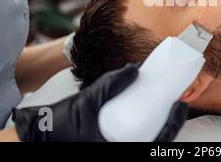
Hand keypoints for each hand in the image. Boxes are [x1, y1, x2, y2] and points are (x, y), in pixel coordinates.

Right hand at [12, 63, 188, 141]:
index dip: (173, 123)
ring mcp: (117, 147)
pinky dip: (145, 122)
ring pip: (147, 136)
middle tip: (177, 99)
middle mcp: (121, 150)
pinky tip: (148, 107)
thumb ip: (111, 84)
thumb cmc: (62, 123)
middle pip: (156, 138)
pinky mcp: (112, 142)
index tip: (181, 103)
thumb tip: (135, 69)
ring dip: (159, 121)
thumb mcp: (88, 101)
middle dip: (169, 119)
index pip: (158, 141)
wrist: (39, 136)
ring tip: (166, 100)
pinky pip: (136, 135)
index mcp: (119, 148)